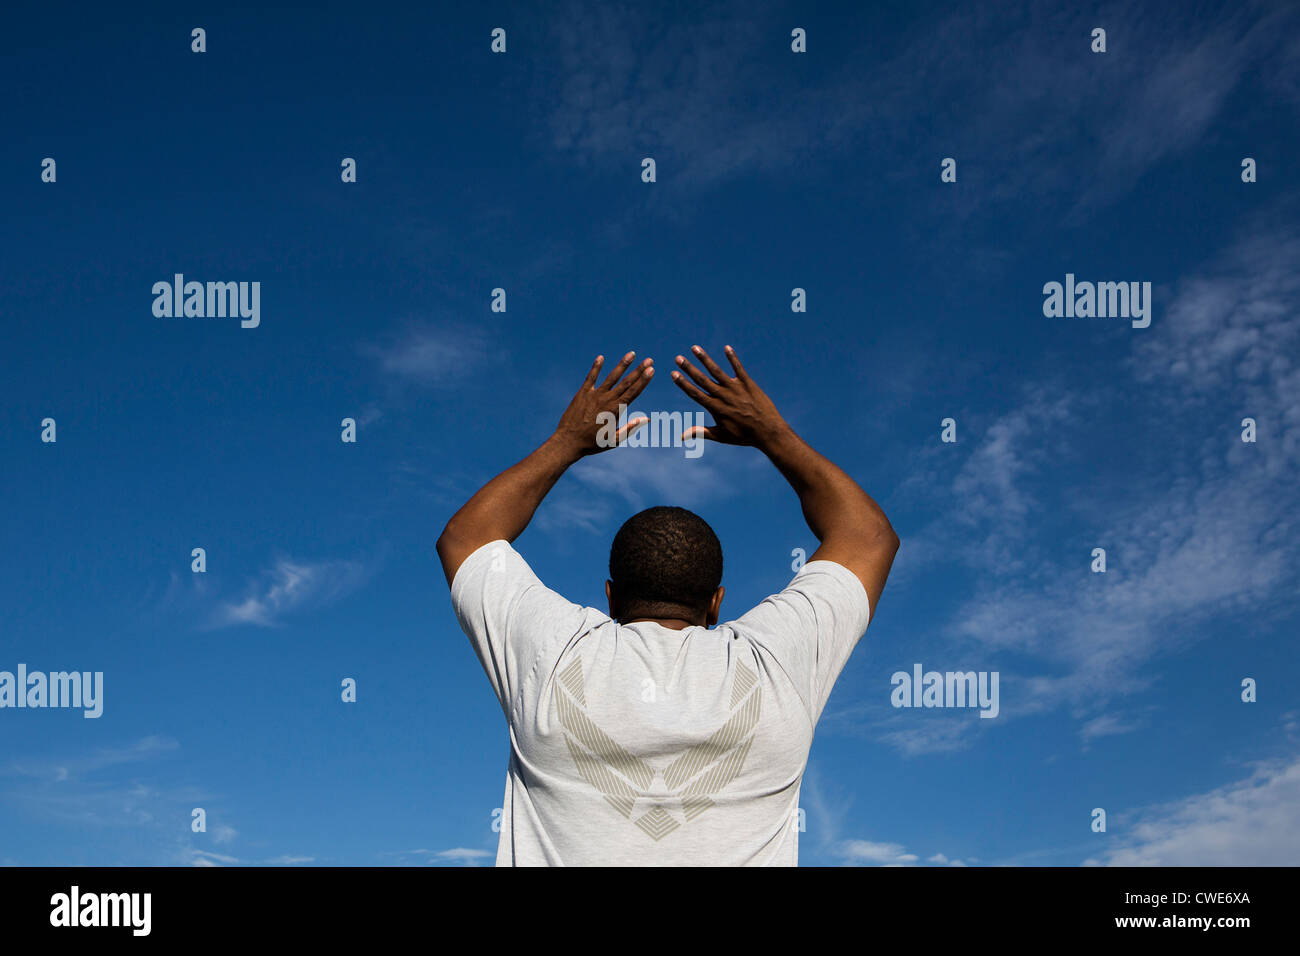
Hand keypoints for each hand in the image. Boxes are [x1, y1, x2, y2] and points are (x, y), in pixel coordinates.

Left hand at [553, 351, 654, 457]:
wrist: (568, 442)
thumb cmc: (592, 443)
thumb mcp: (614, 439)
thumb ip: (630, 428)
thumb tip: (646, 419)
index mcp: (616, 410)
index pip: (633, 392)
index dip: (643, 380)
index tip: (652, 370)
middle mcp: (607, 400)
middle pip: (626, 382)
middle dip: (639, 370)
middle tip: (649, 359)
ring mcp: (594, 395)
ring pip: (611, 377)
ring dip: (622, 365)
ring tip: (631, 354)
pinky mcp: (582, 393)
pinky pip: (590, 377)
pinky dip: (596, 367)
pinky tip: (600, 357)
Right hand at [671, 344, 787, 447]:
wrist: (768, 431)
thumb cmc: (744, 436)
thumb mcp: (721, 436)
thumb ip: (701, 432)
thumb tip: (681, 436)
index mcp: (715, 408)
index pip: (695, 393)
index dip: (683, 383)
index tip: (673, 374)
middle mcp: (723, 395)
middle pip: (702, 379)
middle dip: (689, 368)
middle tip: (678, 358)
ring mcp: (735, 388)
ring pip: (716, 370)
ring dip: (705, 358)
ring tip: (694, 348)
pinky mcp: (748, 383)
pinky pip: (738, 368)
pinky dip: (732, 358)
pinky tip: (726, 347)